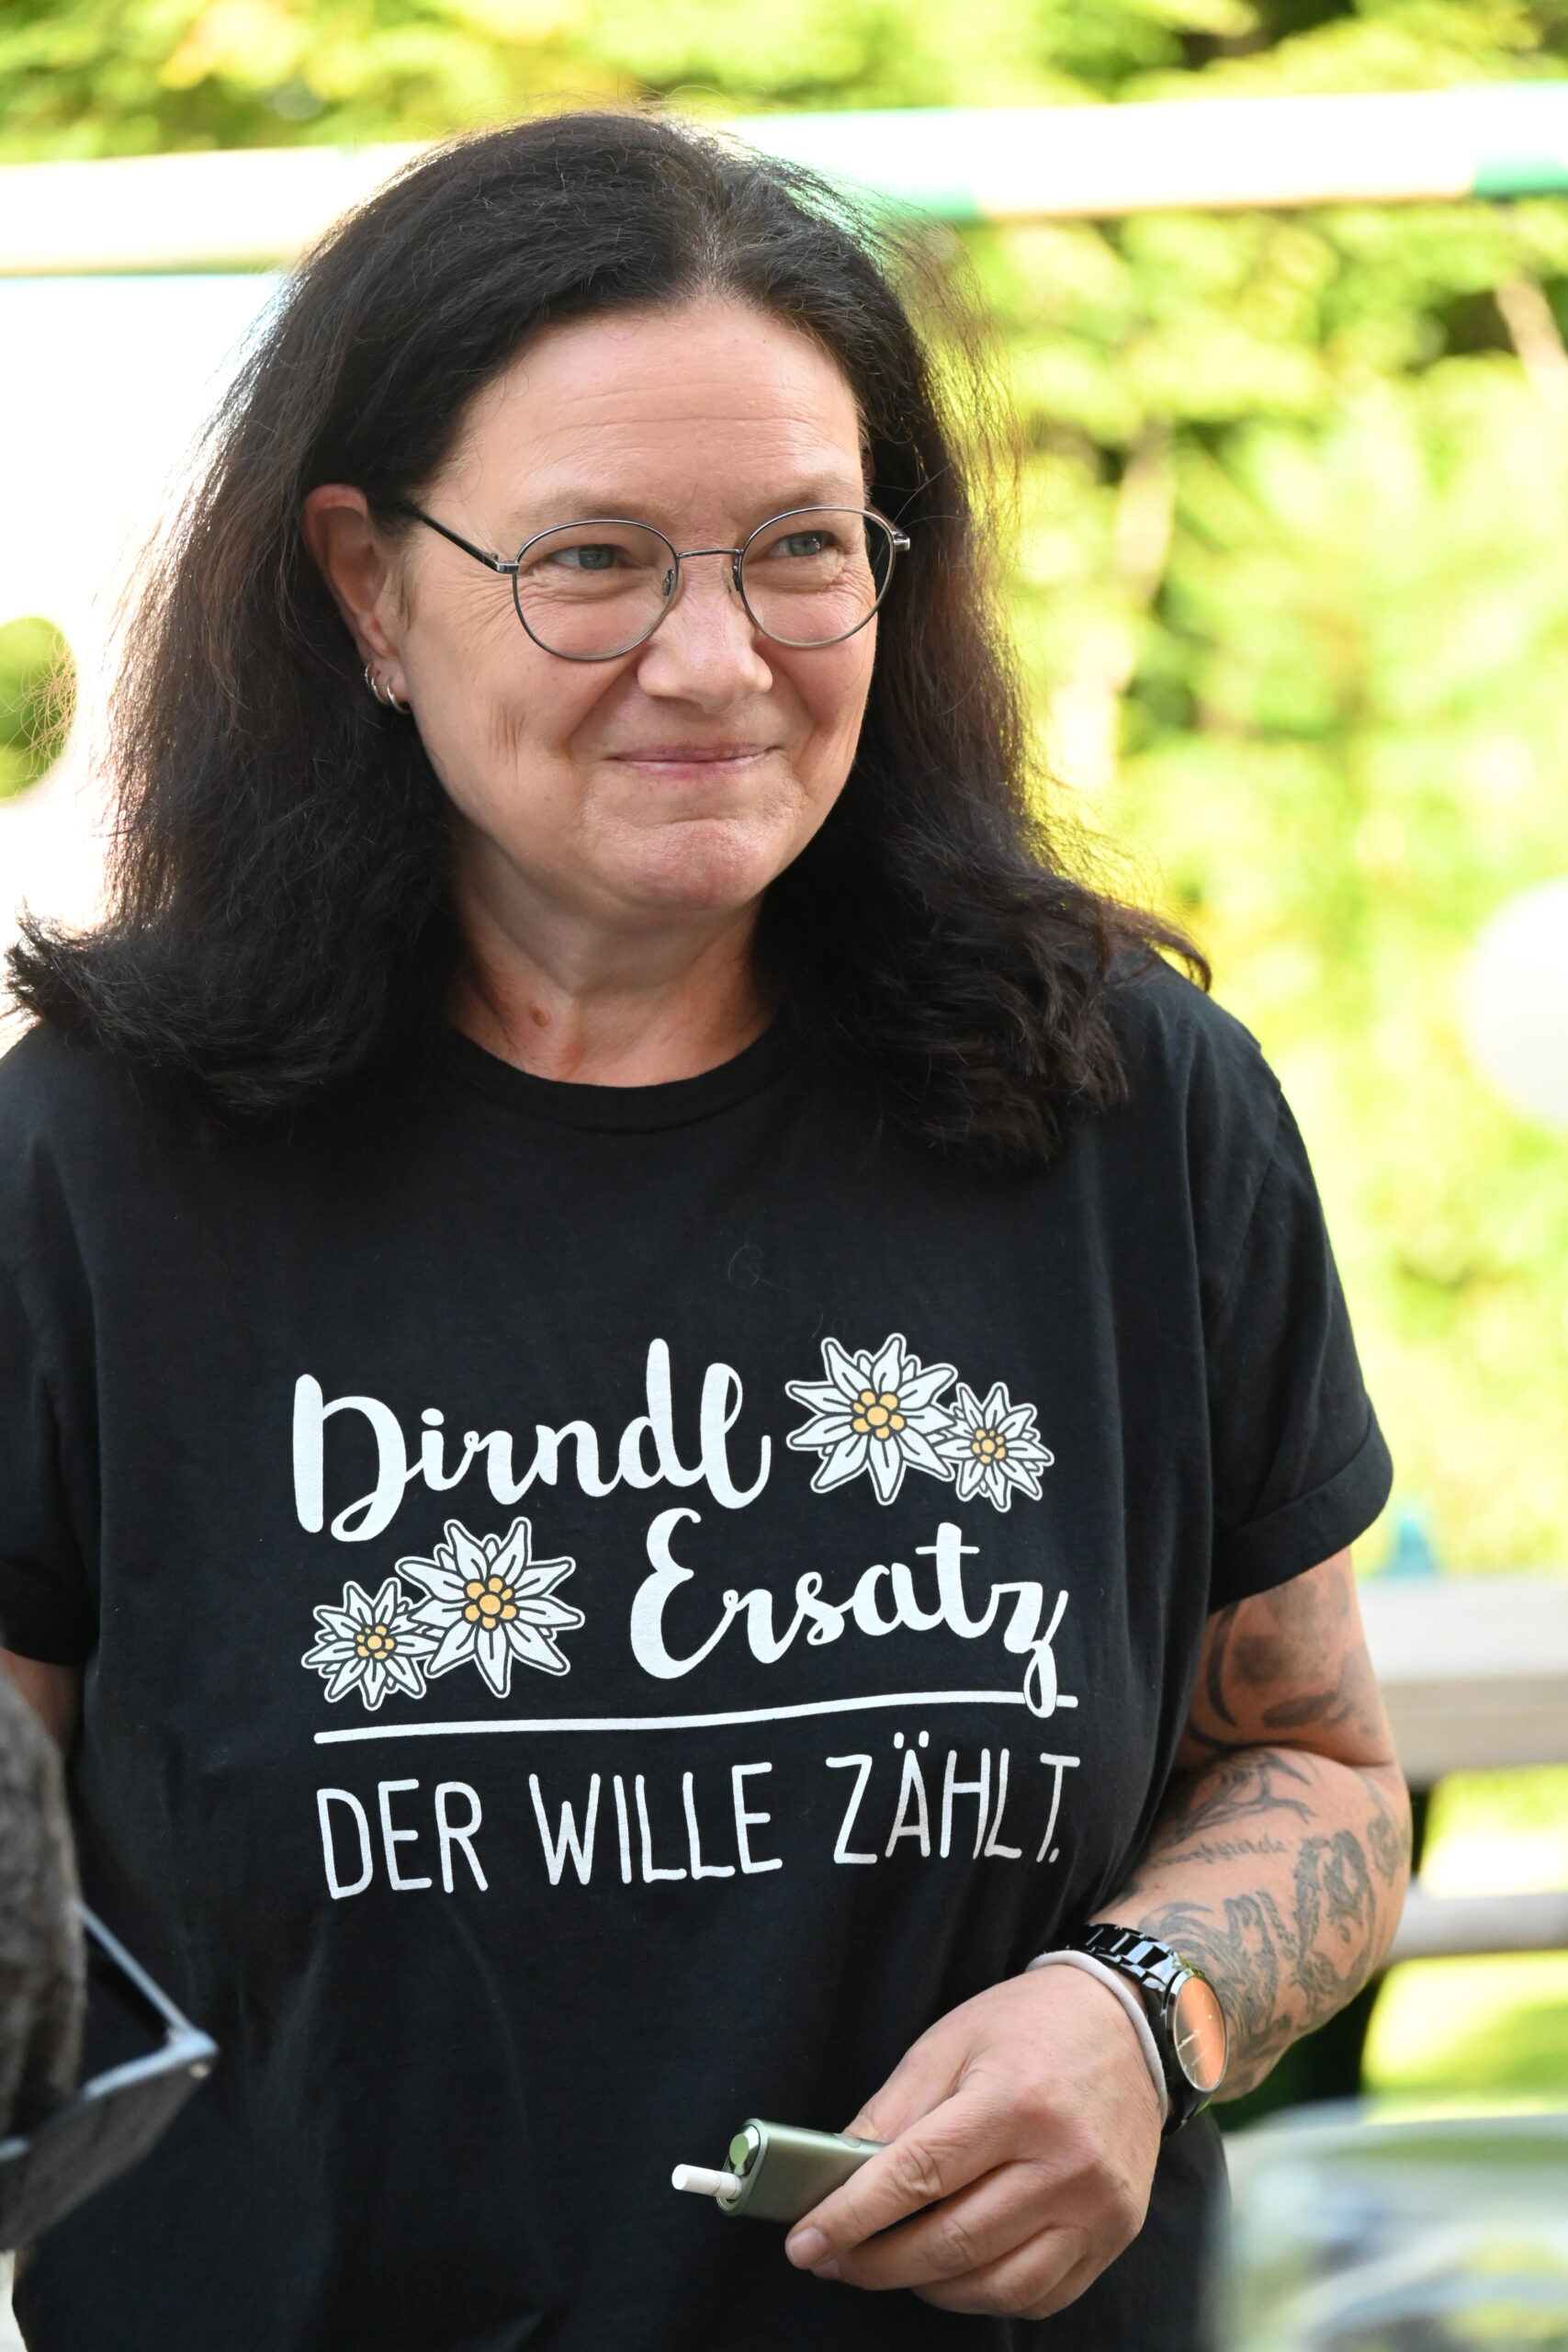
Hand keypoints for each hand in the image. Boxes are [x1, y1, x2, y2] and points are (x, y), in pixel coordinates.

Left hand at [783, 1965, 1162, 2319]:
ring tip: (889, 2263)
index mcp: (1016, 2100)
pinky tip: (953, 2271)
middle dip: (876, 2262)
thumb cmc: (1030, 2026)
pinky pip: (1038, 2295)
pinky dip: (984, 2294)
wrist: (1129, 2025)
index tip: (806, 2243)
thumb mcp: (948, 2043)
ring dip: (926, 2286)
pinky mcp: (1114, 2236)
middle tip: (834, 2260)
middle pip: (951, 2242)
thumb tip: (834, 2176)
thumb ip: (891, 2112)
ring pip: (992, 2284)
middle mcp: (1064, 2161)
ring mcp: (1096, 2207)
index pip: (918, 2177)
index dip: (852, 2217)